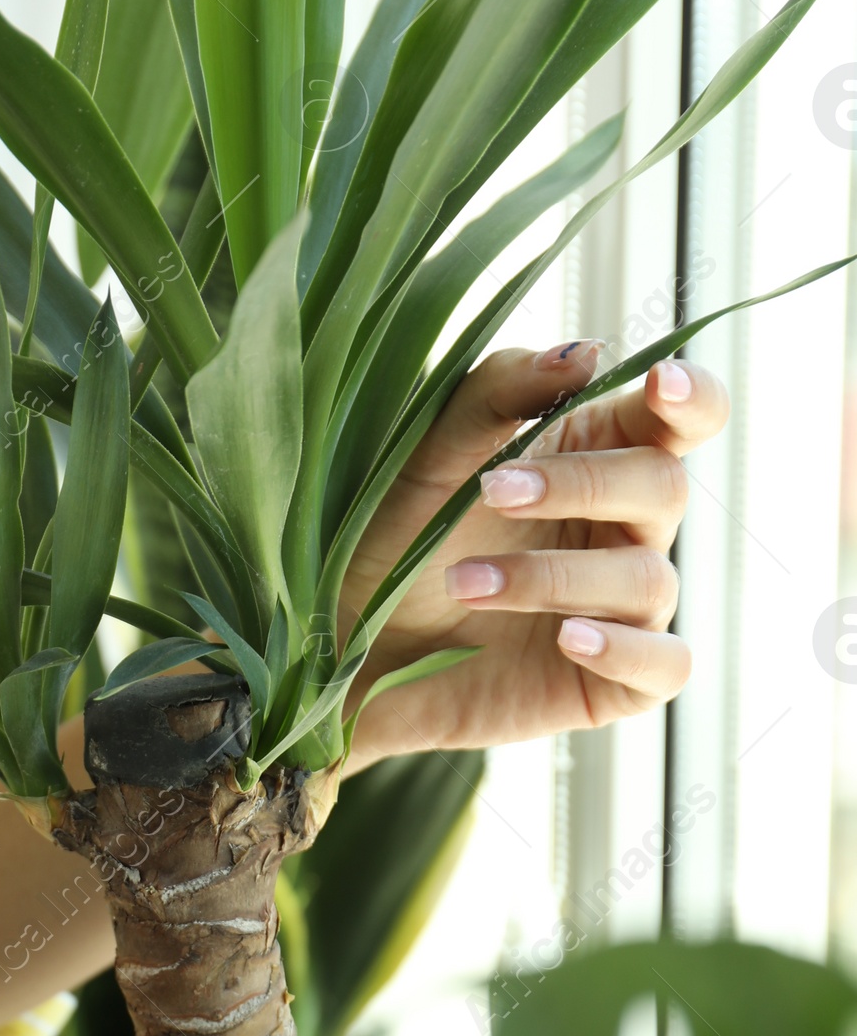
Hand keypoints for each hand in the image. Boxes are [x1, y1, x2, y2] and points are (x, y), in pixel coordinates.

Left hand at [342, 340, 726, 767]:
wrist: (347, 644)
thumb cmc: (395, 537)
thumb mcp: (428, 455)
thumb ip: (500, 393)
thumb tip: (584, 352)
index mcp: (597, 454)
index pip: (681, 415)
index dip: (689, 396)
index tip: (656, 385)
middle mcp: (624, 528)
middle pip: (664, 487)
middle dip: (580, 485)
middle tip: (490, 491)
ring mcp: (624, 608)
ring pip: (647, 578)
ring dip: (553, 575)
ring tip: (463, 583)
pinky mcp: (615, 683)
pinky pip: (666, 665)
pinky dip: (624, 648)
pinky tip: (568, 638)